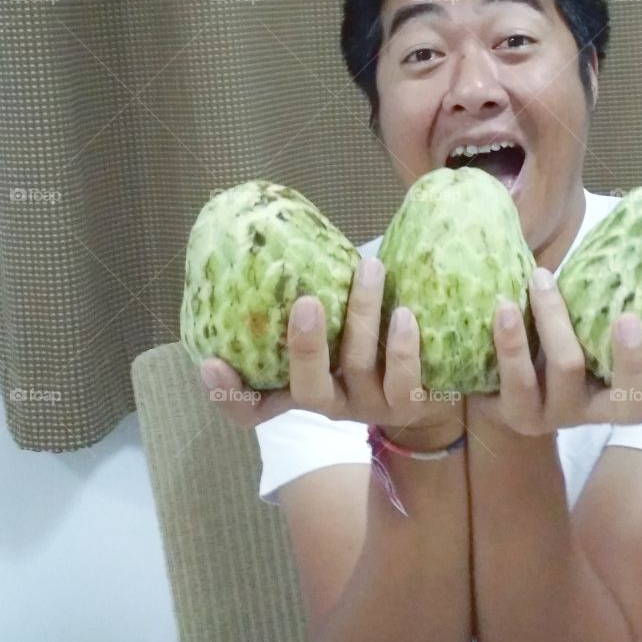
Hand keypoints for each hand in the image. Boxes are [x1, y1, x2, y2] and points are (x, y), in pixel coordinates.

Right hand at [197, 256, 464, 441]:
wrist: (430, 392)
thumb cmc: (368, 344)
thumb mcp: (333, 331)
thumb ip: (307, 298)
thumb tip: (284, 232)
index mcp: (299, 389)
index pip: (251, 409)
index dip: (226, 393)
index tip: (212, 362)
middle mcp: (330, 402)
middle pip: (306, 389)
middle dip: (304, 346)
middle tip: (306, 301)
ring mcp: (368, 406)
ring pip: (359, 366)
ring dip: (363, 314)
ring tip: (370, 268)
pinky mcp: (406, 404)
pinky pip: (403, 382)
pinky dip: (402, 348)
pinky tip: (403, 313)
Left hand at [470, 268, 641, 436]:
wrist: (495, 382)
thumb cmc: (560, 333)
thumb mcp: (595, 317)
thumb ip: (624, 291)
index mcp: (634, 394)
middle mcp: (604, 411)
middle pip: (634, 403)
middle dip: (634, 361)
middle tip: (628, 318)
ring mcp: (561, 416)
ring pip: (567, 371)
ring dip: (555, 319)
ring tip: (542, 279)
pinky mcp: (519, 413)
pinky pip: (516, 381)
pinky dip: (512, 340)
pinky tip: (503, 306)